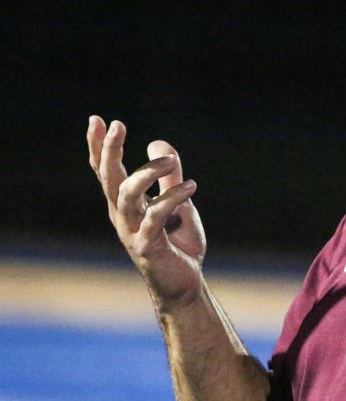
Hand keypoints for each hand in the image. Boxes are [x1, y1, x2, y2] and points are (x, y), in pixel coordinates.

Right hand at [87, 115, 207, 310]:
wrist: (184, 283)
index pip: (107, 171)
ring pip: (127, 194)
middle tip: (117, 124)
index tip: (97, 119)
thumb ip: (167, 175)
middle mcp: (123, 215)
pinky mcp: (147, 246)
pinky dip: (172, 198)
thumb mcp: (177, 202)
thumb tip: (157, 142)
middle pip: (109, 178)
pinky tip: (191, 186)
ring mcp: (132, 230)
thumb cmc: (178, 243)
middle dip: (109, 150)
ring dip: (147, 172)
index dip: (100, 146)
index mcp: (126, 204)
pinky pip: (155, 216)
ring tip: (171, 160)